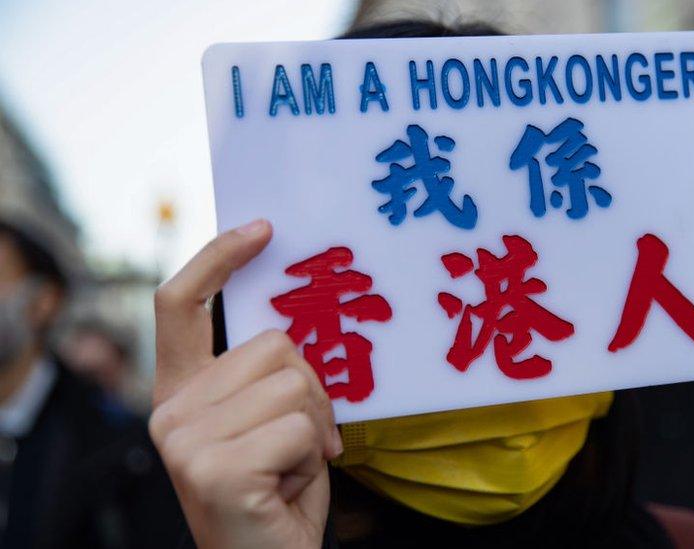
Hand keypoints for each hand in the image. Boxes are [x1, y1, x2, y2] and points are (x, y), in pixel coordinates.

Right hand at [149, 219, 342, 548]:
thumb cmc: (277, 498)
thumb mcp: (270, 425)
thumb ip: (267, 378)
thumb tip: (298, 332)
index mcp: (182, 394)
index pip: (180, 306)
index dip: (217, 258)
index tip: (261, 229)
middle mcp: (170, 411)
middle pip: (274, 345)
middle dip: (313, 392)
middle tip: (308, 442)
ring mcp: (184, 439)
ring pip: (294, 382)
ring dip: (316, 428)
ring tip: (294, 467)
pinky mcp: (212, 467)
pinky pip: (300, 427)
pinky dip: (313, 458)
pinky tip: (289, 488)